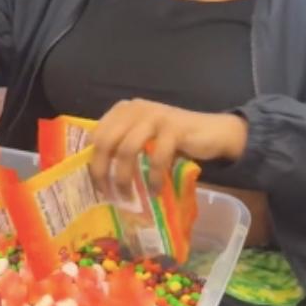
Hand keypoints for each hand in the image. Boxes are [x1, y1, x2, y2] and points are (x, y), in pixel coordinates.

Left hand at [89, 99, 247, 196]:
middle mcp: (136, 109)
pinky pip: (156, 157)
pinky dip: (154, 177)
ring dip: (124, 178)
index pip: (96, 135)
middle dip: (102, 172)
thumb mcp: (144, 138)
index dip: (92, 161)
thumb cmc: (175, 140)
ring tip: (127, 196)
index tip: (96, 184)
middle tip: (107, 194)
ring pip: (127, 150)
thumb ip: (124, 145)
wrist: (213, 132)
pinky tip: (156, 189)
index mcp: (124, 110)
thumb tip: (100, 175)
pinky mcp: (174, 128)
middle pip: (106, 142)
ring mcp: (155, 116)